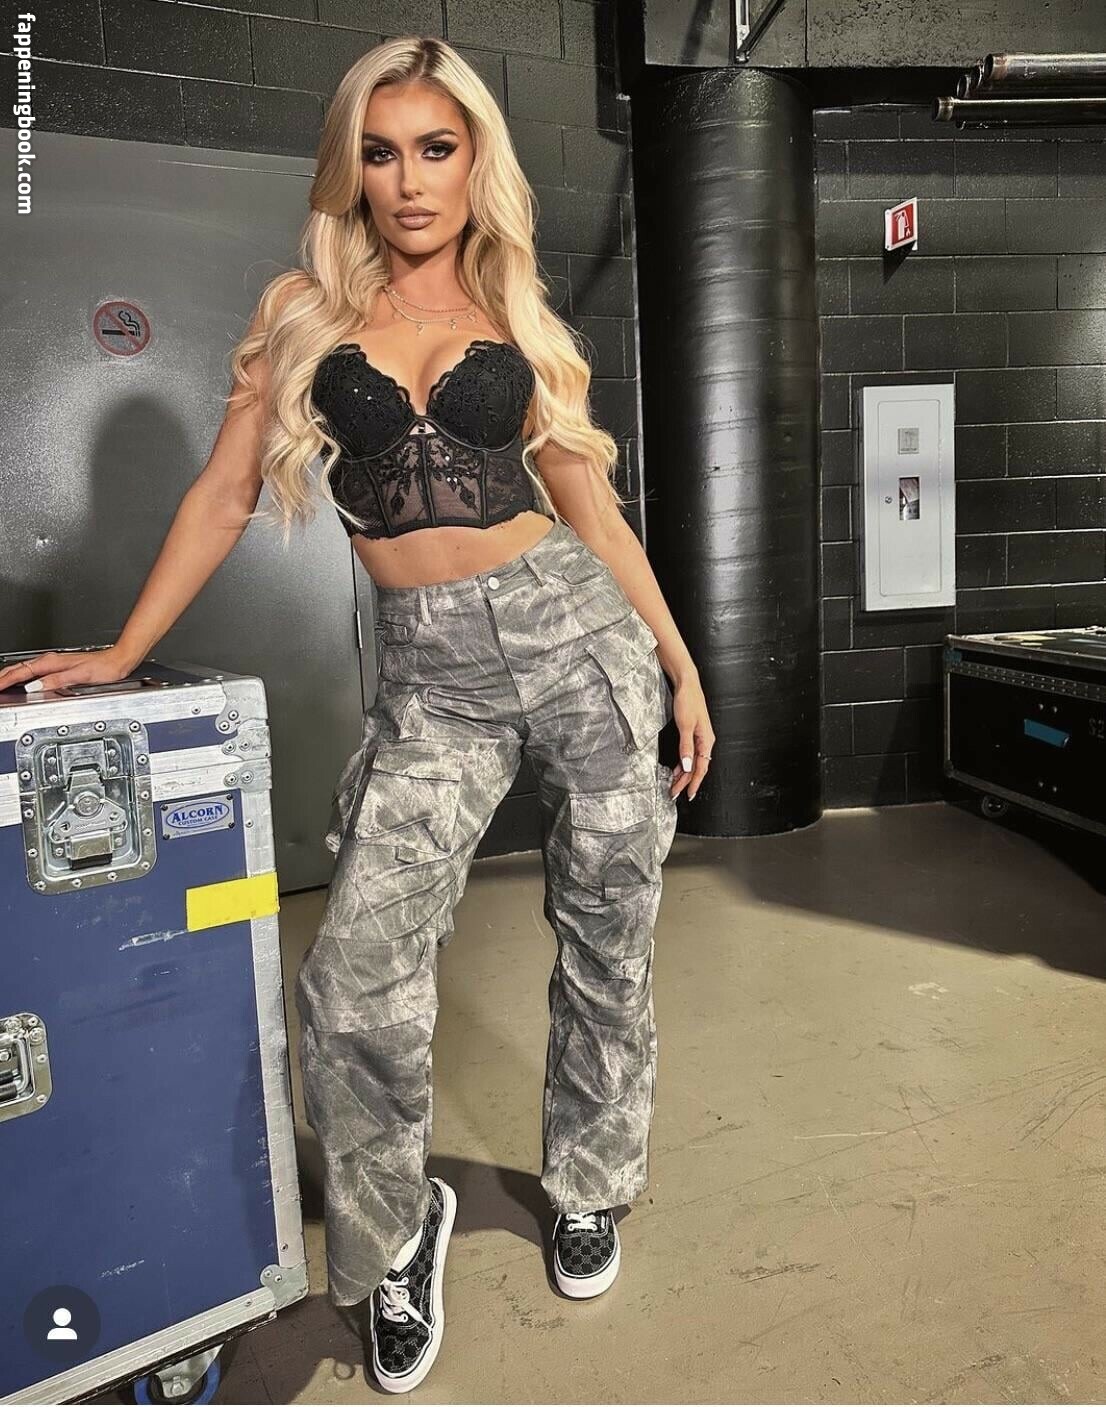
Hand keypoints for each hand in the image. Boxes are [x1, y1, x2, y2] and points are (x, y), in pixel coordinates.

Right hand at [0, 645, 137, 693]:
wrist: (119, 660)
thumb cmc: (105, 667)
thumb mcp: (81, 675)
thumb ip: (58, 680)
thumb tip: (37, 686)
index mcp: (53, 662)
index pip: (22, 672)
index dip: (6, 680)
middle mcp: (52, 661)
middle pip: (20, 668)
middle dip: (3, 676)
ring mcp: (55, 663)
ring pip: (25, 669)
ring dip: (11, 676)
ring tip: (1, 683)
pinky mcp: (60, 667)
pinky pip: (34, 671)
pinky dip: (23, 675)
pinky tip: (23, 681)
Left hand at [669, 676, 714, 801]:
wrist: (687, 684)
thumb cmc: (688, 701)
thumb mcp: (685, 726)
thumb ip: (685, 747)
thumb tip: (686, 766)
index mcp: (706, 740)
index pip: (700, 767)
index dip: (693, 782)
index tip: (687, 794)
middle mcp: (705, 741)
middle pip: (697, 767)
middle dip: (686, 782)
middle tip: (675, 793)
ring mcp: (700, 738)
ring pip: (693, 762)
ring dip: (684, 774)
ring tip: (675, 785)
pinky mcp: (694, 734)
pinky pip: (690, 754)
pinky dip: (683, 764)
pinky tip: (677, 769)